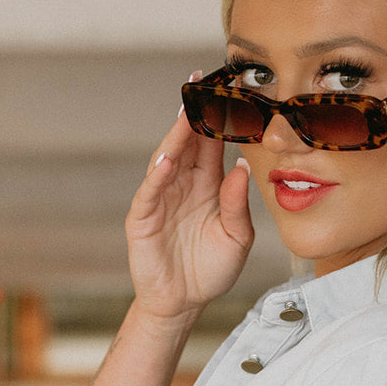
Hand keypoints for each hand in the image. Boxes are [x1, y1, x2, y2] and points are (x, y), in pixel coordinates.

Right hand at [125, 68, 255, 320]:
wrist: (183, 304)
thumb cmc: (210, 270)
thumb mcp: (236, 239)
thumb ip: (239, 205)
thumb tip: (243, 166)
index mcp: (208, 185)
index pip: (213, 144)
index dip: (220, 118)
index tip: (232, 90)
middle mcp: (183, 183)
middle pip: (189, 142)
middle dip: (194, 112)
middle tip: (202, 81)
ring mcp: (161, 197)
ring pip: (168, 157)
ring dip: (176, 135)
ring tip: (187, 111)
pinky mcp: (143, 216)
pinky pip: (150, 190)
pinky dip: (158, 173)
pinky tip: (168, 157)